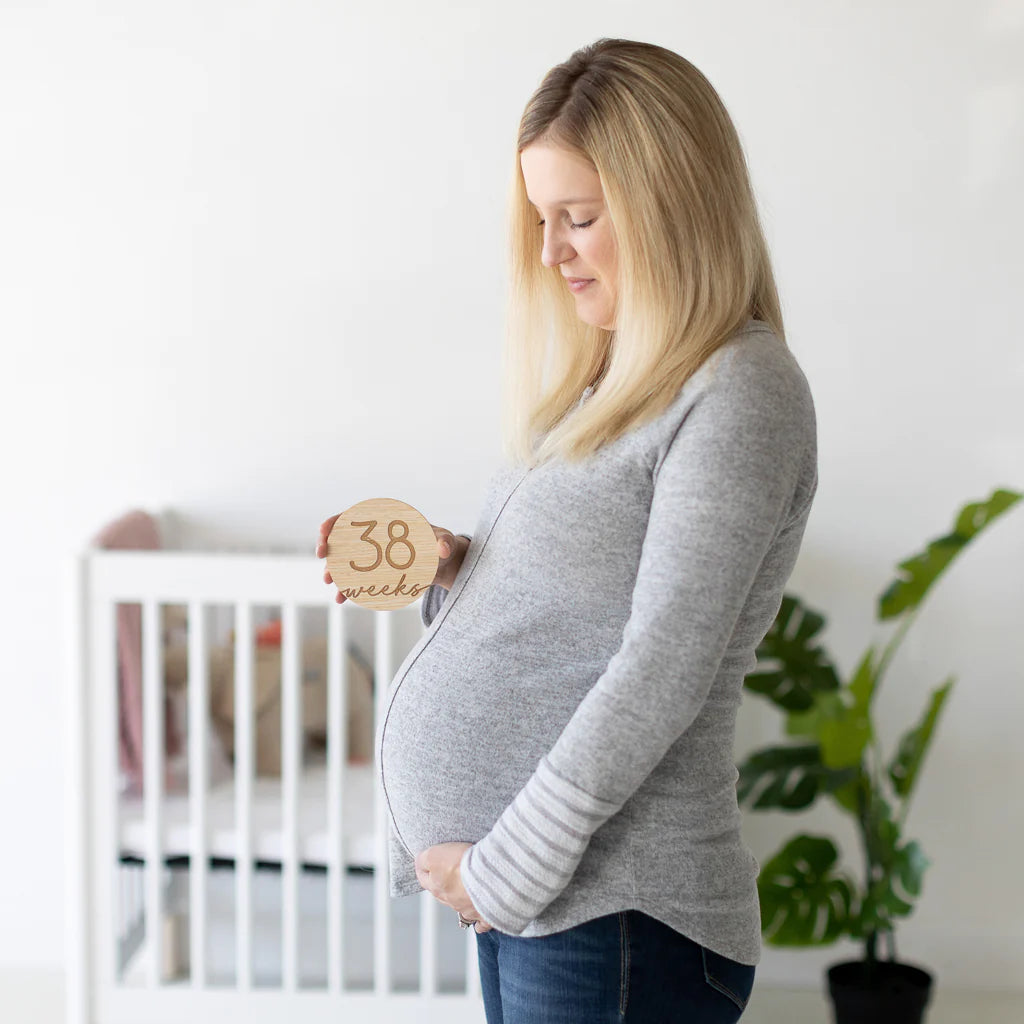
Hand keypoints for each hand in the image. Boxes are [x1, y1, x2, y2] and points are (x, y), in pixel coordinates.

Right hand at [316, 514, 465, 602]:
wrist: (442, 565)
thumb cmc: (442, 546)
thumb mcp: (445, 541)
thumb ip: (445, 543)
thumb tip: (443, 549)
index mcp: (386, 522)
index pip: (355, 516)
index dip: (337, 520)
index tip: (325, 529)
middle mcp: (374, 538)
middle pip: (343, 537)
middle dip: (328, 544)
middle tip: (321, 554)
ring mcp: (372, 556)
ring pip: (345, 561)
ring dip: (334, 570)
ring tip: (329, 581)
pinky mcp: (375, 574)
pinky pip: (356, 580)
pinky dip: (347, 588)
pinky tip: (341, 598)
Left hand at [414, 842, 492, 932]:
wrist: (490, 878)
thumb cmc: (463, 865)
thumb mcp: (434, 854)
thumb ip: (423, 859)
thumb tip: (419, 863)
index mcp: (436, 887)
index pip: (423, 878)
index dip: (424, 867)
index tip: (428, 860)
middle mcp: (450, 901)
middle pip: (443, 891)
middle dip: (445, 881)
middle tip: (452, 868)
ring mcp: (468, 910)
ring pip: (460, 905)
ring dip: (462, 896)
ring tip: (470, 884)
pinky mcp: (486, 915)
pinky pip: (480, 922)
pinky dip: (479, 919)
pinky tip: (480, 913)